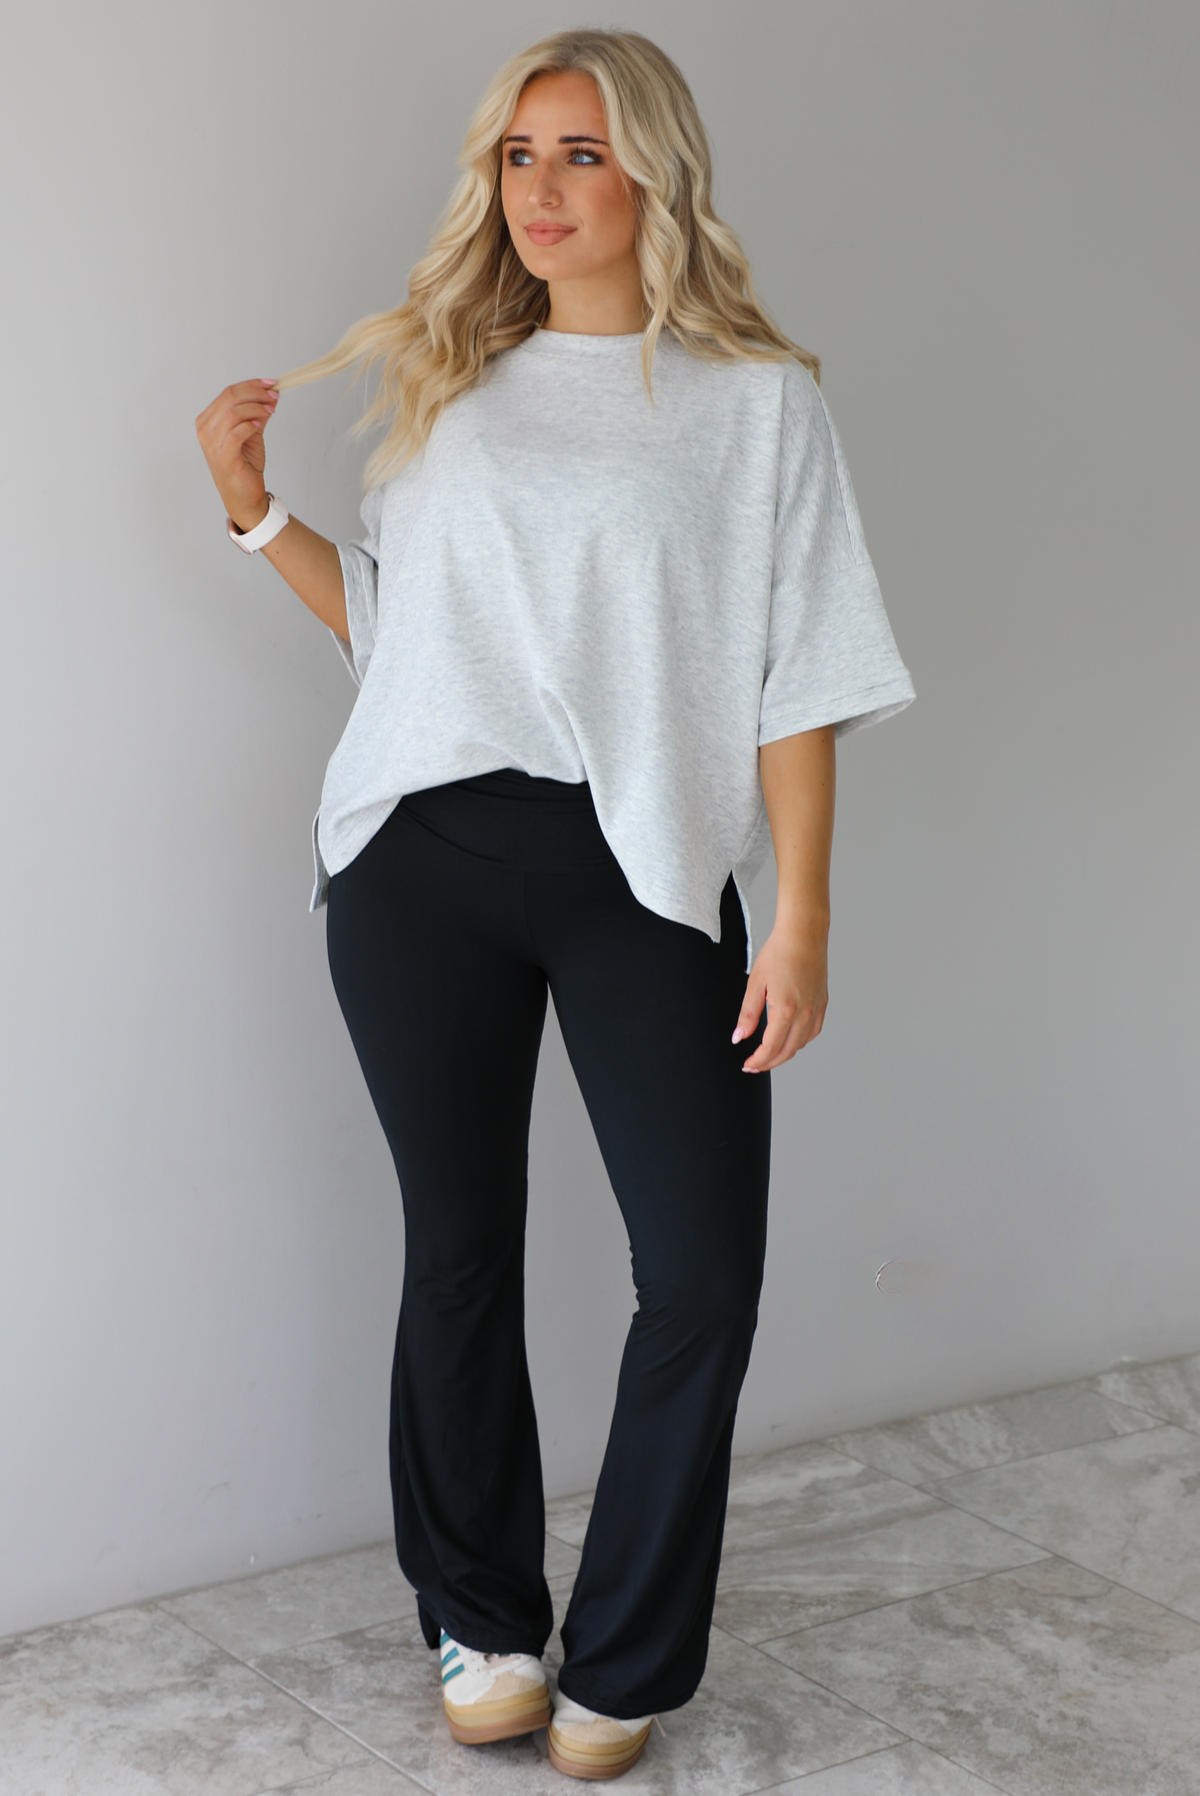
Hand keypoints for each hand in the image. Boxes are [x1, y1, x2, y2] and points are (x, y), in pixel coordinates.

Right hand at [195, 378, 278, 531]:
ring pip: (234, 411)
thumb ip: (257, 414)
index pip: (228, 393)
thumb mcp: (252, 433)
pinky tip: (262, 423)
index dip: (251, 385)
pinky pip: (237, 431)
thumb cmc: (244, 466)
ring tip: (271, 410)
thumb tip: (271, 395)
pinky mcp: (223, 456)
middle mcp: (205, 430)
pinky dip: (252, 424)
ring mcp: (212, 443)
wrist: (244, 496)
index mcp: (208, 421)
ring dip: (256, 407)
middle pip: (230, 397)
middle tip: (274, 395)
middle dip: (256, 392)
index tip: (271, 384)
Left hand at [732, 919, 828, 1071]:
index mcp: (786, 1010)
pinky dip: (799, 1041)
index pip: (770, 1048)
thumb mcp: (755, 983)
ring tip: (768, 1054)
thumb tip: (739, 1038)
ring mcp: (816, 1010)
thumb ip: (747, 1015)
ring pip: (801, 1045)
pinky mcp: (822, 1004)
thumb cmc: (778, 953)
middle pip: (787, 1051)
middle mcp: (805, 1014)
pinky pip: (812, 1032)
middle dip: (769, 1062)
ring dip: (784, 1054)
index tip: (747, 1064)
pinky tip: (788, 1039)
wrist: (803, 935)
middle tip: (754, 1065)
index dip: (758, 1061)